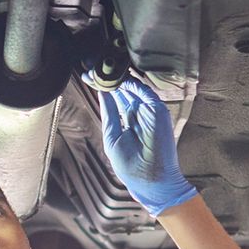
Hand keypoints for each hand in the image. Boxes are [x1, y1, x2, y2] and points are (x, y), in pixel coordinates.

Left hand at [99, 78, 197, 215]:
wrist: (149, 180)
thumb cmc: (131, 165)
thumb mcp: (112, 136)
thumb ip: (109, 113)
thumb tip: (102, 92)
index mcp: (129, 120)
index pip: (116, 97)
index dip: (103, 87)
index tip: (89, 77)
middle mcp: (140, 113)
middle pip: (123, 90)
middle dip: (107, 79)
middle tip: (91, 67)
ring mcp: (149, 111)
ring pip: (133, 88)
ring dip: (117, 78)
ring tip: (100, 70)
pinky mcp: (158, 111)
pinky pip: (144, 92)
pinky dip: (131, 84)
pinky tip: (117, 80)